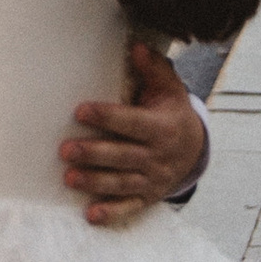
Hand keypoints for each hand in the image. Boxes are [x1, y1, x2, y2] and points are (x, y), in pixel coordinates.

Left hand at [61, 41, 208, 226]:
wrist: (195, 151)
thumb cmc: (173, 115)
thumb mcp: (170, 90)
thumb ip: (154, 69)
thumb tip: (136, 46)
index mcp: (162, 128)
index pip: (131, 122)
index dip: (107, 116)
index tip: (81, 110)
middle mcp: (157, 156)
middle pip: (122, 155)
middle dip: (94, 153)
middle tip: (65, 149)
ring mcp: (152, 180)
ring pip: (121, 183)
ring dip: (95, 182)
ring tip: (69, 177)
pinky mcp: (146, 198)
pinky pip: (128, 208)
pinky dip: (110, 213)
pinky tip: (90, 214)